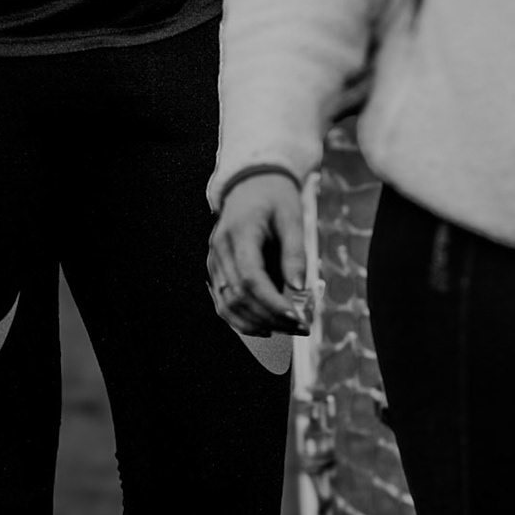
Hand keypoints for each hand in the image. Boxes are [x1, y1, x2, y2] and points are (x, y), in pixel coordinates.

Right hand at [207, 171, 309, 335]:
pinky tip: (266, 327)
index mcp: (239, 232)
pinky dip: (243, 321)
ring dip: (257, 324)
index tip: (296, 317)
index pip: (251, 278)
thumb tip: (300, 289)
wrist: (251, 184)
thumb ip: (295, 253)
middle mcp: (220, 249)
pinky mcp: (215, 271)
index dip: (272, 303)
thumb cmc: (275, 199)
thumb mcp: (292, 218)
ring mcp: (214, 261)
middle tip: (301, 327)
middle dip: (271, 317)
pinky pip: (224, 303)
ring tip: (287, 329)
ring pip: (228, 305)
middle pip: (239, 296)